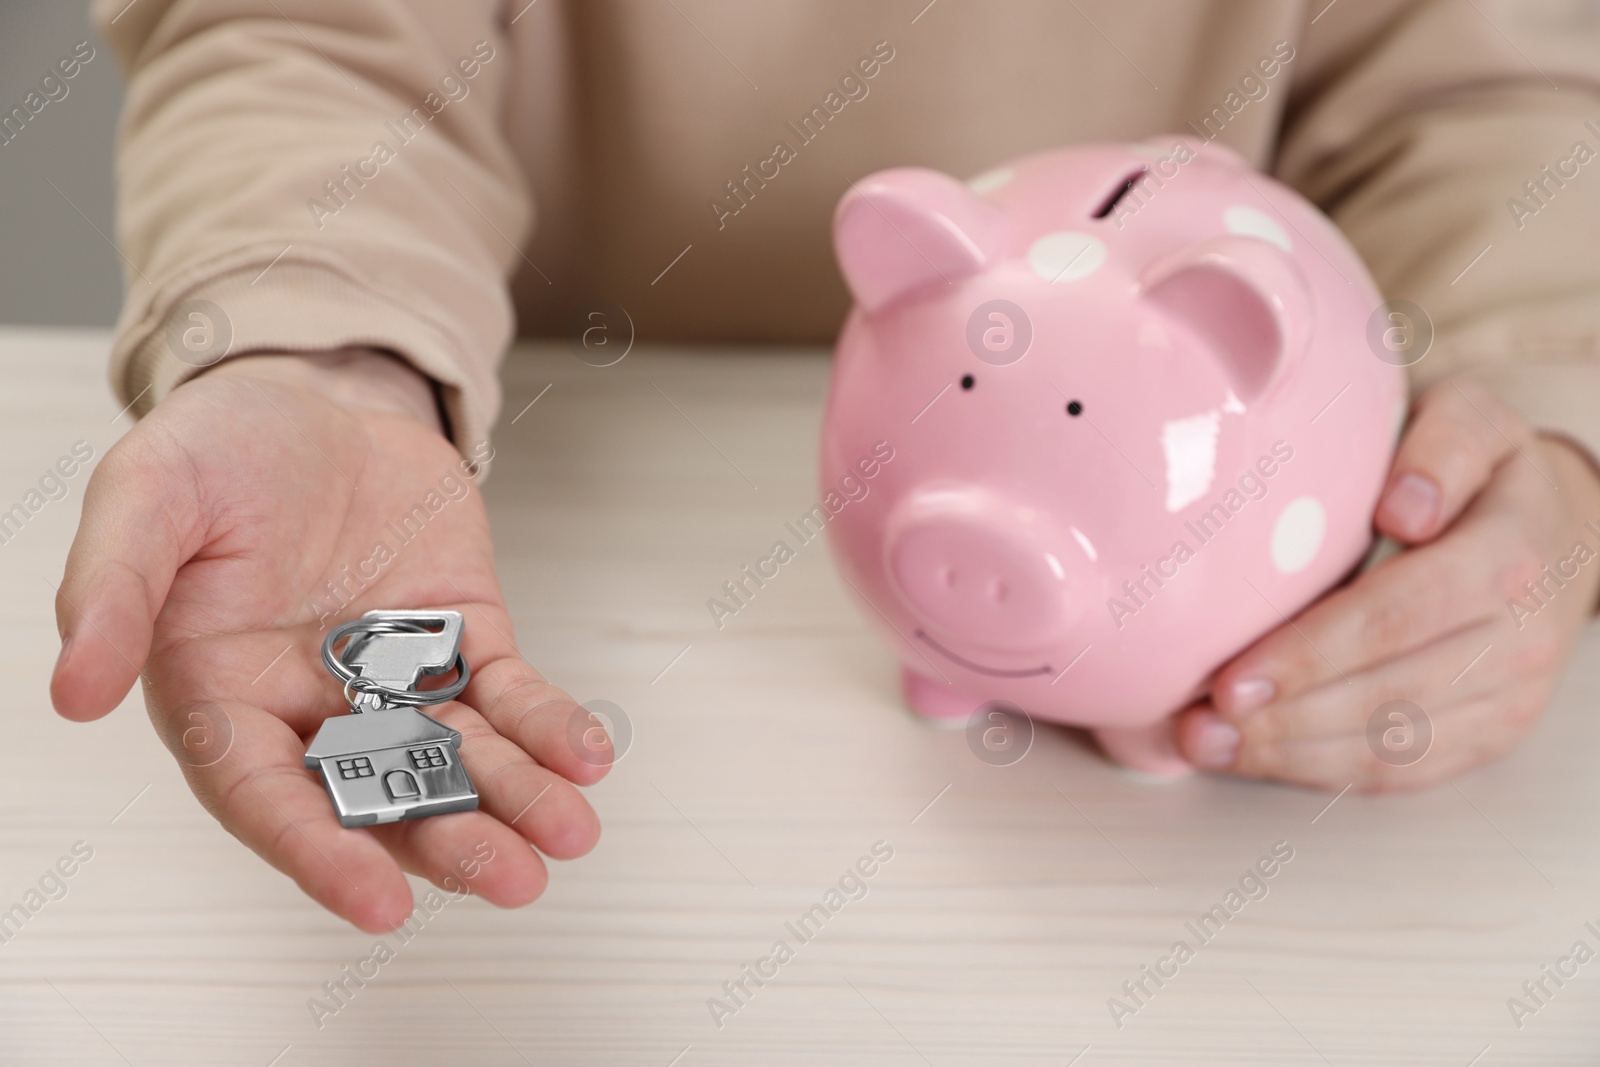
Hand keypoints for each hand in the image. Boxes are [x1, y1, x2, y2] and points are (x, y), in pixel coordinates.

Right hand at [51, 350, 608, 929]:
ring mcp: (395, 678)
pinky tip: (586, 753)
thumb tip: (74, 690)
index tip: (380, 906)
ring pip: (459, 759)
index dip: (320, 854)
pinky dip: (548, 724)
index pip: (269, 799)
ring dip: (516, 798)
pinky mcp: (462, 638)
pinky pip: (509, 695)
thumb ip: (113, 588)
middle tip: (514, 879)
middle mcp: (313, 708)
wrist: (314, 397)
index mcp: (223, 698)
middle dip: (450, 839)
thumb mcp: (148, 494)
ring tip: (570, 832)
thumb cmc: (218, 448)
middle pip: (383, 796)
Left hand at [1176, 377, 1599, 790]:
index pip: (1397, 617)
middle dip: (1282, 716)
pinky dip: (1322, 769)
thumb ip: (1440, 447)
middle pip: (1385, 694)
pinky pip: (1404, 771)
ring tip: (1205, 743)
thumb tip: (1404, 507)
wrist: (1561, 531)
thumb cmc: (1484, 470)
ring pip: (1390, 747)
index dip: (1311, 654)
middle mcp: (1518, 641)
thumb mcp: (1472, 420)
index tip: (1232, 677)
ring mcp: (1508, 699)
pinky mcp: (1489, 735)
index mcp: (1508, 558)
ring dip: (1289, 754)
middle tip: (1196, 721)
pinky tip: (1254, 756)